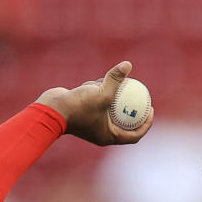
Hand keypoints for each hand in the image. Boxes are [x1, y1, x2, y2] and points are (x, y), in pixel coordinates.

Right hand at [36, 61, 152, 145]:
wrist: (50, 109)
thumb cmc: (78, 106)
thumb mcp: (101, 93)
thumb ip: (115, 80)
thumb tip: (128, 65)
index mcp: (109, 136)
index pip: (134, 135)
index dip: (146, 124)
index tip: (151, 110)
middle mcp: (101, 131)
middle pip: (123, 122)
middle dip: (132, 109)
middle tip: (141, 96)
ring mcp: (92, 122)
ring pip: (108, 108)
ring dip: (111, 95)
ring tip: (114, 83)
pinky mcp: (83, 111)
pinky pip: (95, 101)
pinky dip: (96, 91)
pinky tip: (94, 81)